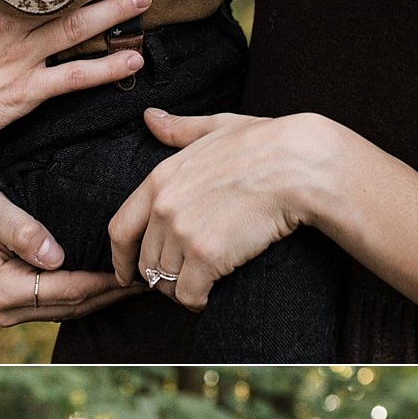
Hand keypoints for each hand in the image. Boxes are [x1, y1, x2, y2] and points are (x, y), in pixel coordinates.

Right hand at [0, 171, 133, 326]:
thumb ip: (21, 230)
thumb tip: (55, 256)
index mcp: (3, 292)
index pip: (69, 291)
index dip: (105, 282)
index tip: (136, 267)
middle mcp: (6, 311)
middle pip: (74, 306)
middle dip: (113, 293)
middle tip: (151, 276)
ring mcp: (10, 313)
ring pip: (70, 310)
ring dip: (104, 297)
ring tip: (138, 280)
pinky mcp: (15, 306)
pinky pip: (60, 305)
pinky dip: (87, 295)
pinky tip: (110, 282)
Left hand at [109, 105, 326, 309]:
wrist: (297, 165)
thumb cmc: (264, 144)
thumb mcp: (216, 127)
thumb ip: (179, 130)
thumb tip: (149, 117)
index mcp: (160, 178)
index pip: (120, 229)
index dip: (120, 258)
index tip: (126, 274)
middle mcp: (163, 207)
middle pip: (145, 262)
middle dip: (160, 276)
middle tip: (183, 279)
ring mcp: (183, 232)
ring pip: (165, 282)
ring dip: (181, 289)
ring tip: (201, 285)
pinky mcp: (207, 256)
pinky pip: (189, 294)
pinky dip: (198, 301)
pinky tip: (212, 296)